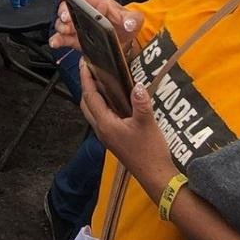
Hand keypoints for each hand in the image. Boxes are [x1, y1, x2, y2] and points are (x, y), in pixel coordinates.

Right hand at [49, 0, 142, 54]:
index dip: (71, 2)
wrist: (127, 41)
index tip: (67, 11)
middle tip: (66, 24)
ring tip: (63, 34)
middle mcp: (83, 14)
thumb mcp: (134, 19)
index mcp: (96, 4)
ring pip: (63, 25)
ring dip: (60, 29)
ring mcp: (79, 26)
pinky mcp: (76, 39)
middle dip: (63, 18)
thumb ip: (133, 19)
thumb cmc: (127, 24)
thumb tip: (129, 23)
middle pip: (67, 11)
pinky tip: (55, 43)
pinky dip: (58, 40)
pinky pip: (63, 38)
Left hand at [78, 61, 174, 185]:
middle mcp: (101, 129)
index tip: (84, 63)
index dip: (86, 78)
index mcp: (105, 123)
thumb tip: (137, 85)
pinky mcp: (113, 140)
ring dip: (93, 96)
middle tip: (91, 70)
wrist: (155, 176)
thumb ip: (141, 103)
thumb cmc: (150, 151)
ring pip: (92, 111)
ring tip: (101, 82)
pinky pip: (100, 118)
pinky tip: (114, 102)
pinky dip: (101, 106)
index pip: (90, 96)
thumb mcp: (148, 124)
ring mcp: (106, 135)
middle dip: (86, 86)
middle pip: (86, 103)